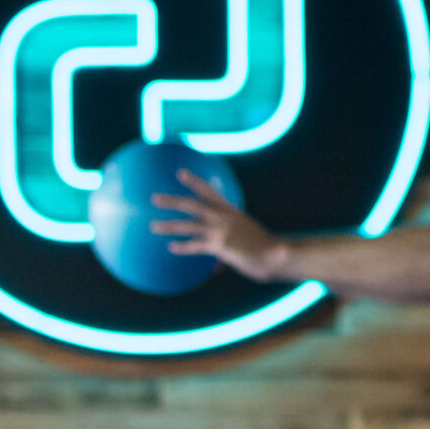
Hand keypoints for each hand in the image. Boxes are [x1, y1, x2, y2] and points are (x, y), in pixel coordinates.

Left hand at [151, 170, 287, 281]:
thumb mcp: (246, 232)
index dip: (194, 181)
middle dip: (172, 201)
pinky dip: (183, 246)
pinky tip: (172, 248)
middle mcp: (223, 217)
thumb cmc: (263, 245)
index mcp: (230, 211)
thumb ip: (230, 235)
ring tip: (153, 226)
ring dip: (169, 225)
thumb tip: (217, 256)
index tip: (180, 173)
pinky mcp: (220, 246)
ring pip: (189, 225)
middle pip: (192, 205)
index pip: (209, 191)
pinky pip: (196, 245)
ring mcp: (221, 231)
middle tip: (154, 198)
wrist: (276, 253)